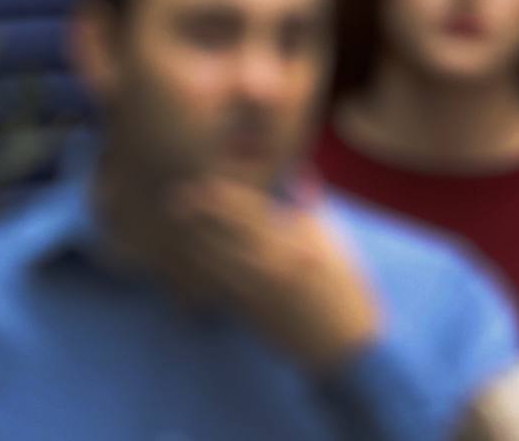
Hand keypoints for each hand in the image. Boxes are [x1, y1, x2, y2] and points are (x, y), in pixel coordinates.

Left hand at [157, 178, 381, 369]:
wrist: (343, 343)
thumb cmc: (344, 288)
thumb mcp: (333, 242)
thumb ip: (311, 208)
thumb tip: (296, 177)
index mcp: (291, 244)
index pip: (249, 213)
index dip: (222, 197)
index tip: (201, 185)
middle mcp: (269, 266)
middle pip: (224, 233)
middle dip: (198, 215)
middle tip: (174, 199)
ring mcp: (255, 292)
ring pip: (213, 261)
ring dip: (193, 240)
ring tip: (177, 224)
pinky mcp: (248, 313)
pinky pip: (218, 287)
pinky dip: (203, 270)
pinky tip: (192, 257)